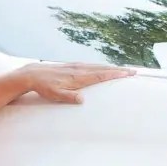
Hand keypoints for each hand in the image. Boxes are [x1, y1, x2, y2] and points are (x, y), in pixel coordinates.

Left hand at [19, 62, 135, 103]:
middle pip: (103, 69)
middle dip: (118, 70)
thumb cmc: (45, 87)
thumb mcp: (56, 95)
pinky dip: (100, 66)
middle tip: (132, 71)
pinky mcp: (72, 66)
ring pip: (97, 66)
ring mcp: (76, 66)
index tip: (127, 73)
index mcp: (78, 77)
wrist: (34, 75)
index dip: (114, 74)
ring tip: (123, 70)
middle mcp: (79, 70)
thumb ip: (69, 97)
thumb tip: (82, 100)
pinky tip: (103, 68)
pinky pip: (91, 65)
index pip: (100, 75)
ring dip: (111, 68)